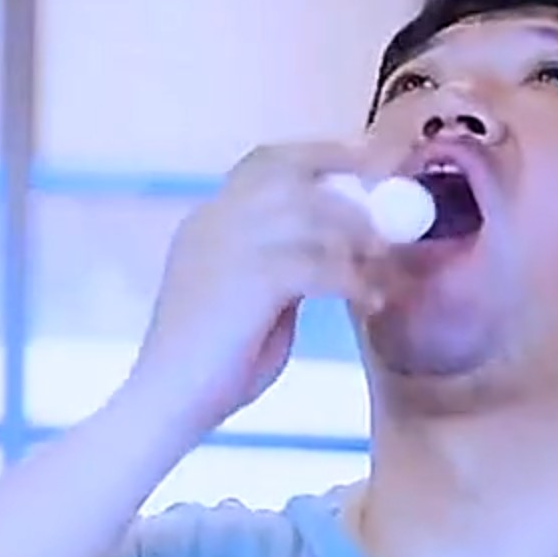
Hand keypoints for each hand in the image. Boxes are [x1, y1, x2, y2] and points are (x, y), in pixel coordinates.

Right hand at [129, 141, 392, 437]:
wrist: (167, 401)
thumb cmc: (210, 368)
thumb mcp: (250, 302)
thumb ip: (282, 269)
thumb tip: (329, 256)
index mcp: (209, 222)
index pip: (264, 163)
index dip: (317, 154)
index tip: (364, 162)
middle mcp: (215, 220)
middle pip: (290, 171)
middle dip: (346, 175)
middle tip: (390, 199)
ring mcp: (228, 244)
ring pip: (310, 211)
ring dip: (355, 235)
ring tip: (382, 263)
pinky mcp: (248, 277)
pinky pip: (318, 263)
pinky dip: (353, 280)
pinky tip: (370, 301)